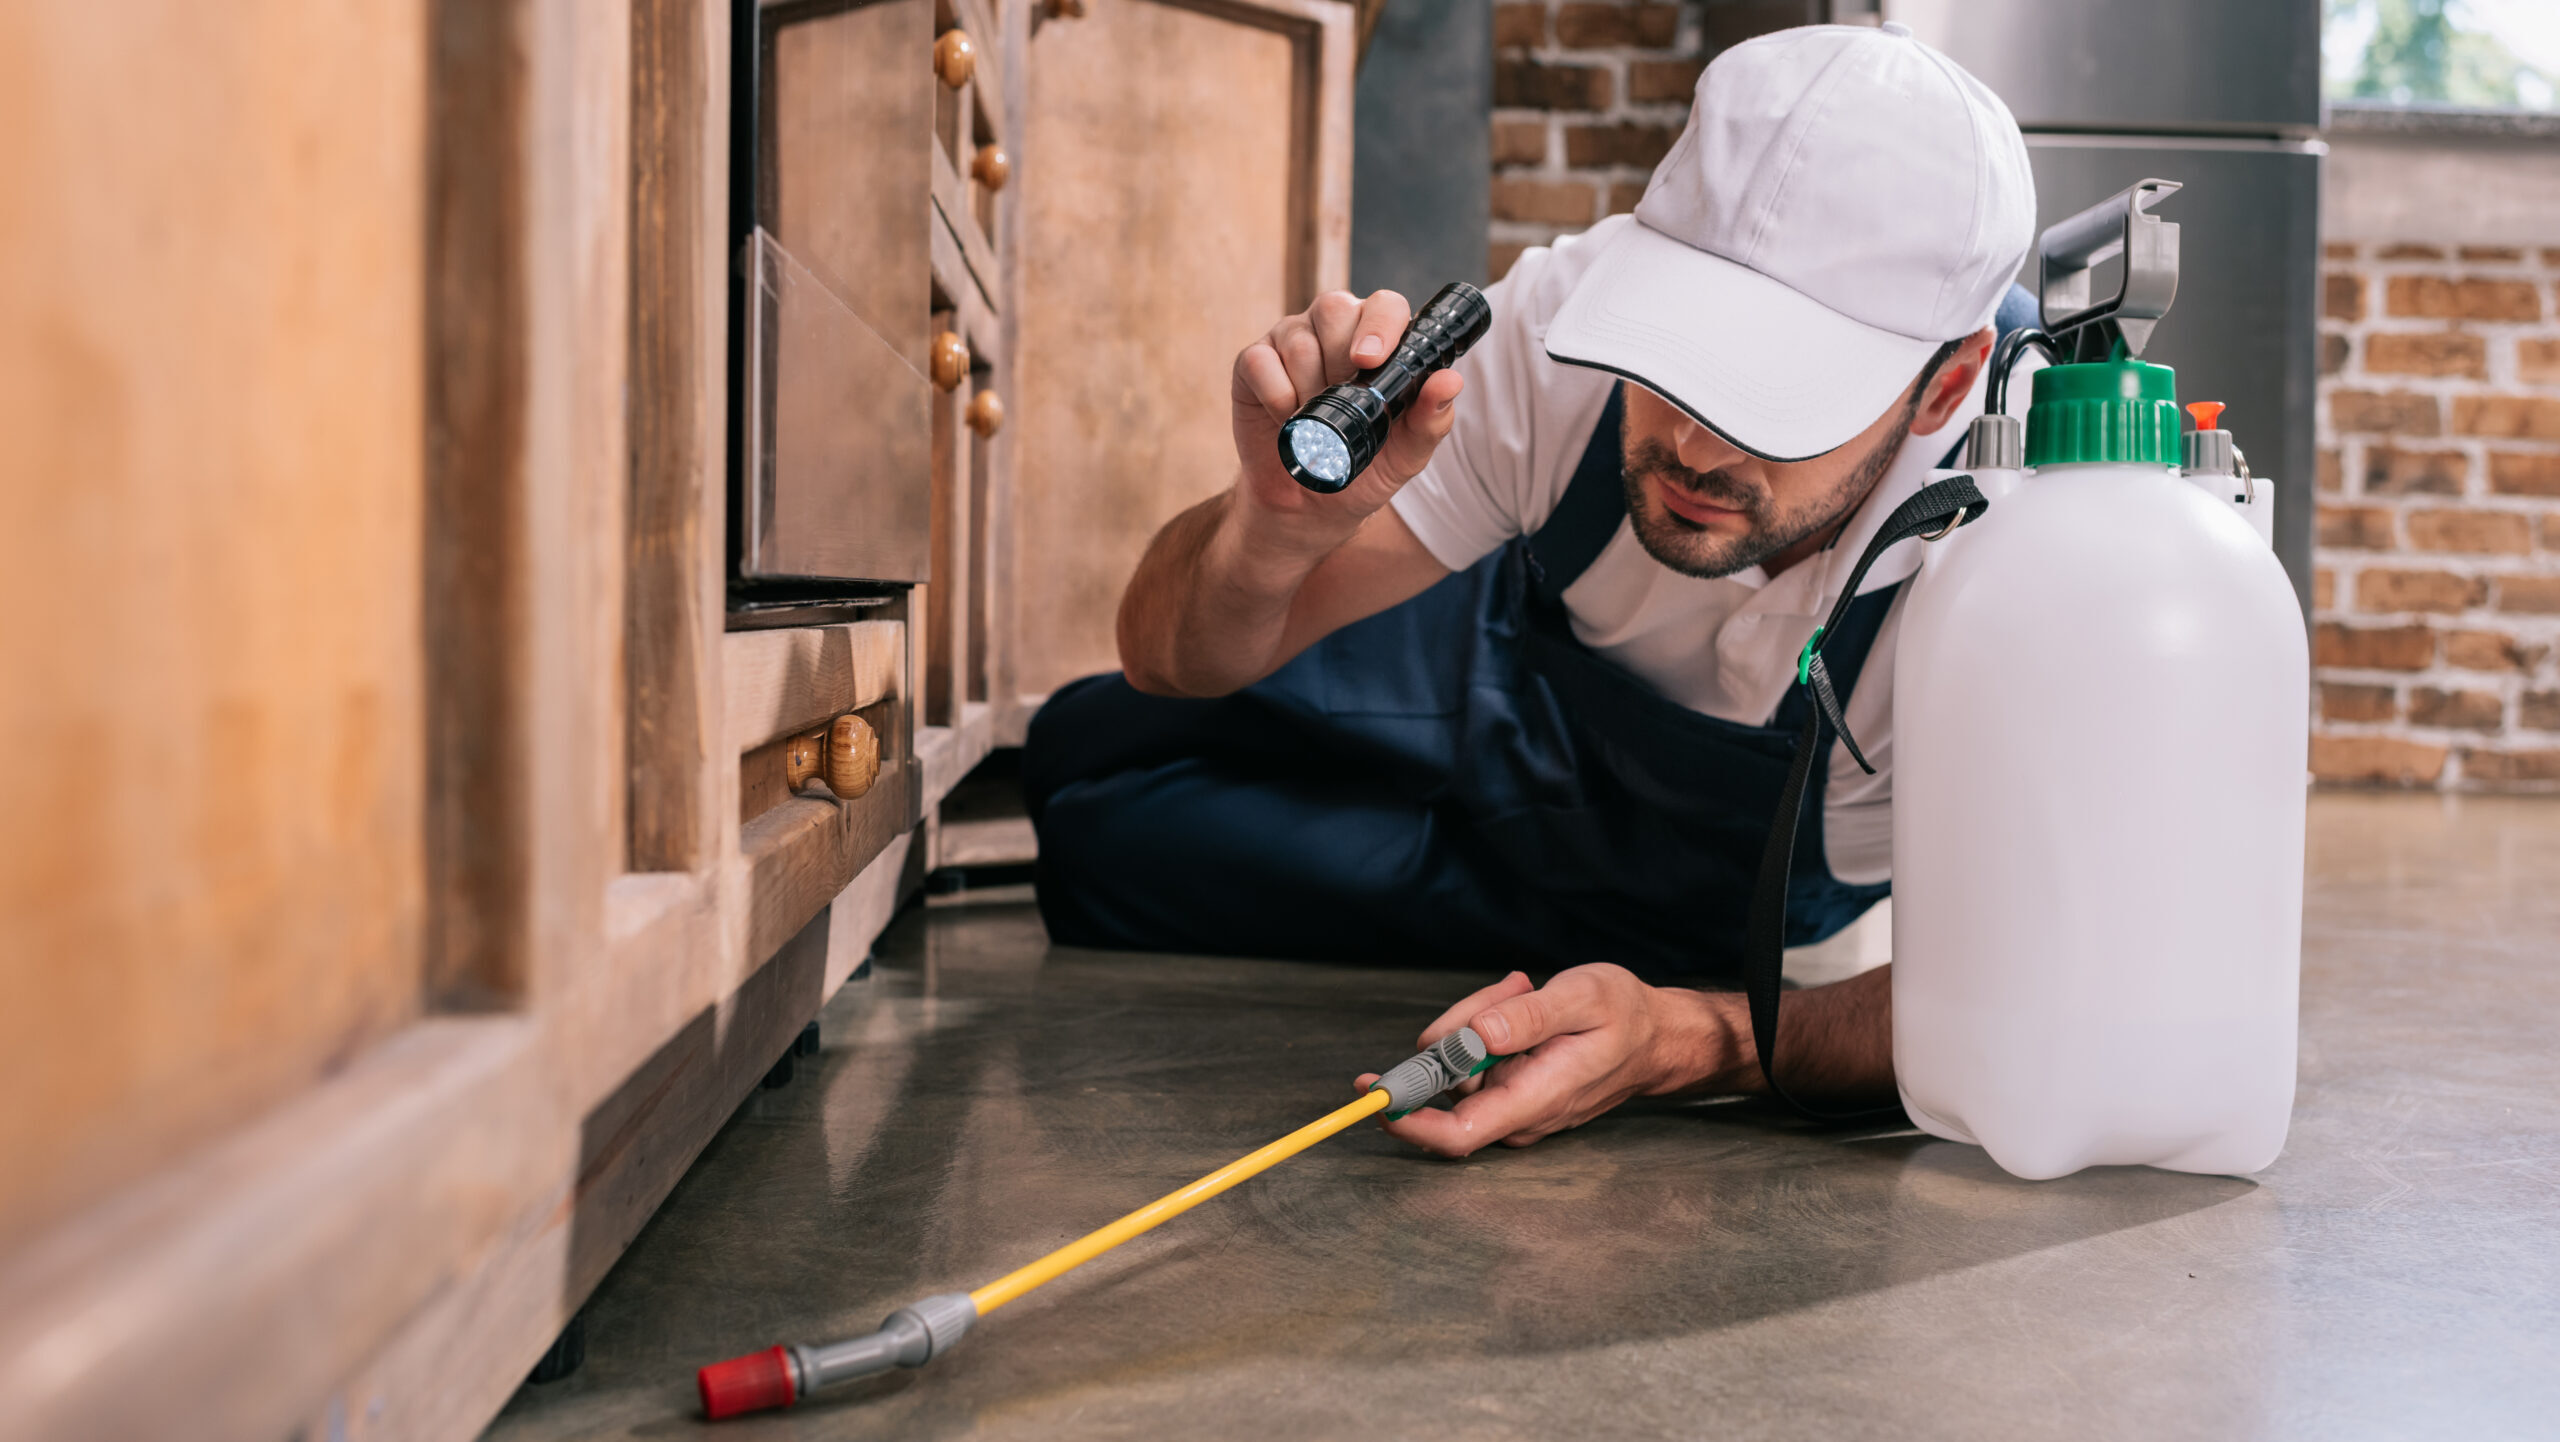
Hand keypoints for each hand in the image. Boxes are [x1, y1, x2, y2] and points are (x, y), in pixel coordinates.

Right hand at [1228, 289, 1466, 567]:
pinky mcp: (1254, 362)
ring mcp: (1291, 341)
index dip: (1378, 325)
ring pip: (1297, 337)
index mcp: (1380, 341)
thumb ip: (1431, 419)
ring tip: (1316, 420)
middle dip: (1339, 356)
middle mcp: (1335, 330)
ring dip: (1308, 387)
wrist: (1309, 507)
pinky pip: (1260, 360)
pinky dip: (1276, 395)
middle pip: (1334, 307)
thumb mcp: (1406, 455)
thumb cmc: (1363, 470)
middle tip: (1340, 398)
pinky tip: (1286, 418)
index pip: (1384, 306)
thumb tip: (1451, 381)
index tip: (1369, 361)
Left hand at [1354, 967, 1750, 1157]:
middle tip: (1512, 990)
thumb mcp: (1581, 998)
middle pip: (1450, 1082)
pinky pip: (1473, 1057)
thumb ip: (1526, 1017)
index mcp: (1534, 1101)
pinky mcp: (1509, 1090)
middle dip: (1461, 1029)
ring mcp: (1512, 1105)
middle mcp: (1517, 1114)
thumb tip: (1472, 1035)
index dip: (1408, 1121)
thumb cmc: (1625, 1017)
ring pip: (1459, 1061)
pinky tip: (1524, 1004)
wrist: (1656, 1037)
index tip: (1375, 1093)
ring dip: (1479, 1019)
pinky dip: (1487, 1026)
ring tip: (1528, 993)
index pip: (1457, 1134)